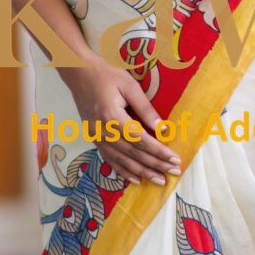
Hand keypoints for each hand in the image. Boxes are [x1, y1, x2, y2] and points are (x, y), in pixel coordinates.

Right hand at [66, 57, 181, 186]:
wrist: (80, 74)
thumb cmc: (107, 76)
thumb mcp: (130, 86)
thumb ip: (145, 109)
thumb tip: (162, 129)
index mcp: (113, 117)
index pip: (140, 139)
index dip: (159, 151)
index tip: (174, 159)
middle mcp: (103, 131)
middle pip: (133, 153)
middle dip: (155, 165)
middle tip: (173, 173)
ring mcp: (96, 137)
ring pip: (122, 160)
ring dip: (142, 172)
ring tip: (159, 180)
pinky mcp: (94, 139)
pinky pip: (109, 159)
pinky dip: (123, 171)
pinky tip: (136, 179)